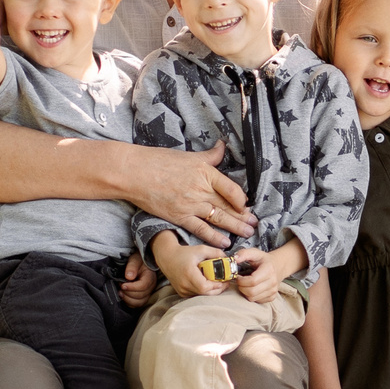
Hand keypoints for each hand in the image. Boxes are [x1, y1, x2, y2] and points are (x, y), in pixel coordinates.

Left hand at [117, 252, 158, 309]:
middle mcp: (151, 287)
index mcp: (150, 277)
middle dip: (128, 292)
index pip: (143, 286)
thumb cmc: (137, 261)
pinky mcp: (143, 297)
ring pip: (139, 302)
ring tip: (120, 292)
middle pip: (141, 295)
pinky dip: (129, 302)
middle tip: (120, 286)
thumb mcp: (134, 259)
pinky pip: (137, 305)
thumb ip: (132, 266)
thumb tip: (129, 277)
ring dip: (128, 299)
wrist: (139, 264)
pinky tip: (124, 295)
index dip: (132, 287)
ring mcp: (147, 293)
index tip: (123, 285)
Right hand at [129, 141, 252, 246]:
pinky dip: (214, 237)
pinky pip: (201, 229)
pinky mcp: (179, 217)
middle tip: (255, 224)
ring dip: (235, 227)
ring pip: (219, 219)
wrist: (135, 173)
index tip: (246, 204)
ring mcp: (191, 205)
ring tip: (247, 233)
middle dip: (243, 217)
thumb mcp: (189, 155)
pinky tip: (224, 242)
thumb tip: (223, 145)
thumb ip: (209, 156)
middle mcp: (201, 190)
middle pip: (228, 206)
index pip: (232, 189)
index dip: (242, 199)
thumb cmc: (159, 161)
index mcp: (205, 173)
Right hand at [152, 233, 228, 298]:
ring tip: (217, 282)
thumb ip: (216, 253)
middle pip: (205, 294)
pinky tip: (207, 283)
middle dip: (217, 289)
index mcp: (188, 274)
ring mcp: (182, 290)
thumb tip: (228, 258)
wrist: (167, 257)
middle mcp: (184, 285)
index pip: (204, 287)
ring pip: (201, 296)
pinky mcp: (182, 293)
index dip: (216, 285)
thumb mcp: (201, 249)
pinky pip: (196, 295)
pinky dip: (204, 291)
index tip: (224, 280)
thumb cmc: (184, 253)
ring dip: (211, 290)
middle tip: (225, 282)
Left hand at [233, 238, 305, 303]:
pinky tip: (251, 288)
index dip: (242, 280)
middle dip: (241, 287)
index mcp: (269, 270)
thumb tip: (234, 259)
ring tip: (245, 284)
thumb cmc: (263, 260)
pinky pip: (257, 301)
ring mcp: (273, 291)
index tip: (238, 276)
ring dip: (245, 292)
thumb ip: (244, 253)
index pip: (253, 281)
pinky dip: (251, 296)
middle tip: (240, 281)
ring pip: (253, 298)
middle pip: (252, 291)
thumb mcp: (255, 253)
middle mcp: (273, 282)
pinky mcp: (272, 297)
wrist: (278, 266)